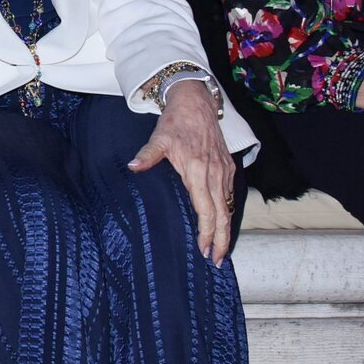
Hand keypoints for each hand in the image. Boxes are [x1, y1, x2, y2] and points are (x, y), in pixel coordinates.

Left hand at [128, 81, 235, 265]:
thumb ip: (148, 155)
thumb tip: (133, 166)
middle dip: (220, 240)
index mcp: (199, 171)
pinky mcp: (228, 168)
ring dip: (225, 230)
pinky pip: (230, 196)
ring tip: (221, 250)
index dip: (206, 232)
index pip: (206, 210)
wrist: (197, 103)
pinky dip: (228, 213)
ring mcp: (224, 171)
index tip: (204, 250)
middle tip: (216, 261)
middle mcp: (216, 174)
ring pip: (228, 207)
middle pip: (222, 215)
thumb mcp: (160, 138)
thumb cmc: (177, 123)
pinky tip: (223, 225)